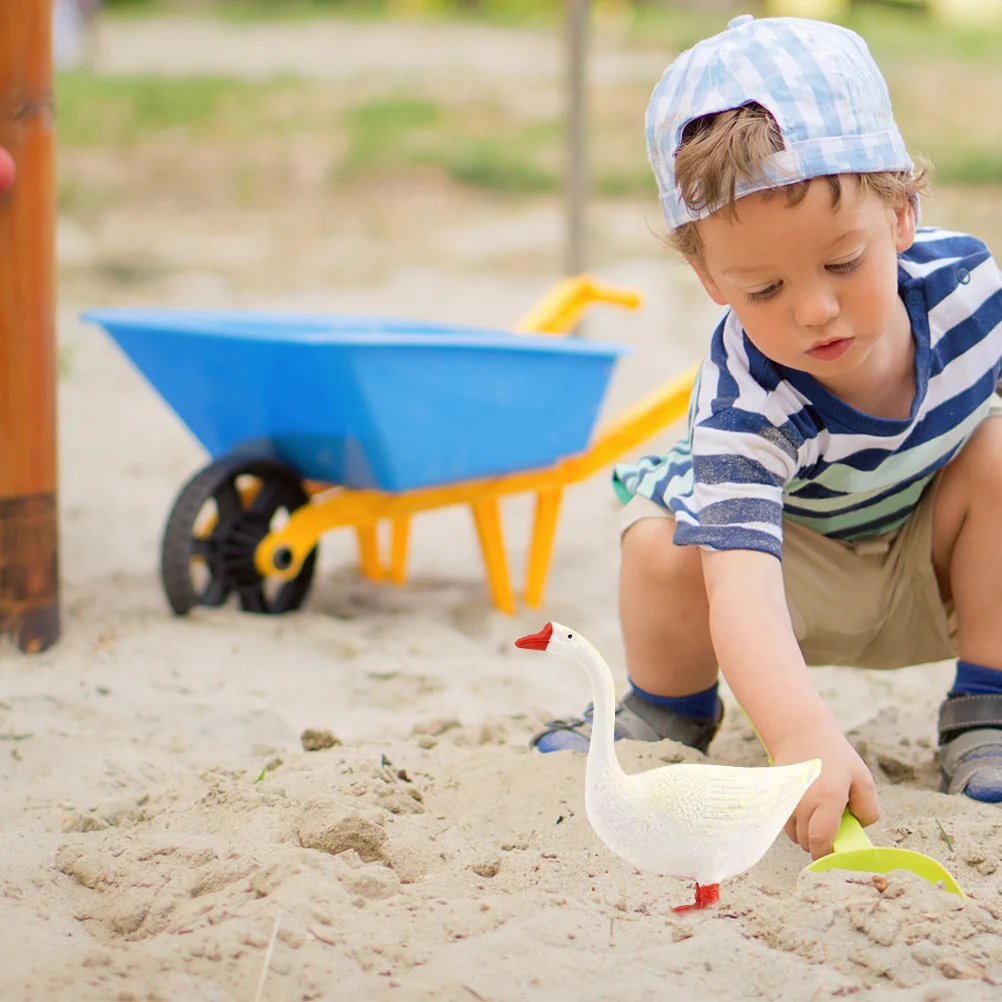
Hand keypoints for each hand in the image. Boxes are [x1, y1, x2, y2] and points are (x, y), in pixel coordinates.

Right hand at [771, 723, 879, 859]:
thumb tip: (857, 828)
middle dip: (820, 843)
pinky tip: (806, 809)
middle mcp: (803, 801)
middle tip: (832, 827)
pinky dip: (796, 824)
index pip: (820, 840)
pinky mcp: (776, 797)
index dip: (825, 856)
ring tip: (818, 816)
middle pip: (807, 841)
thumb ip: (869, 808)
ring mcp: (786, 799)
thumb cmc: (835, 756)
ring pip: (795, 835)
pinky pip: (785, 823)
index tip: (833, 859)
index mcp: (827, 797)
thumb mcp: (863, 778)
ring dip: (807, 834)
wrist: (801, 734)